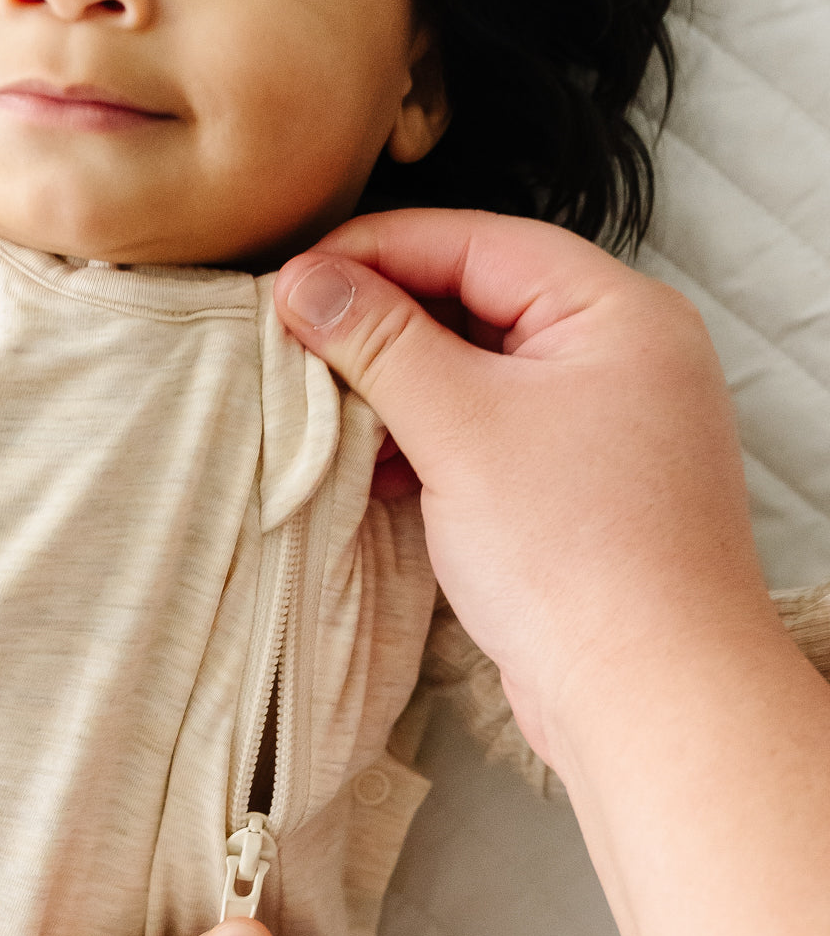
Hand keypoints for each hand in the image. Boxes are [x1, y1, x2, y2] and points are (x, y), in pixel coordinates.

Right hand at [273, 210, 771, 764]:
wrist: (644, 692)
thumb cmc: (575, 551)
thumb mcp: (459, 424)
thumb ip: (378, 341)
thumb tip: (301, 281)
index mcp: (614, 313)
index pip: (477, 243)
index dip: (376, 251)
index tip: (293, 278)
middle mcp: (617, 358)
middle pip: (475, 306)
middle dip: (381, 326)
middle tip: (296, 342)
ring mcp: (597, 429)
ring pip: (475, 378)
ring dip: (397, 392)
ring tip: (325, 413)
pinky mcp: (572, 493)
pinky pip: (485, 439)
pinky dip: (426, 445)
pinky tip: (372, 471)